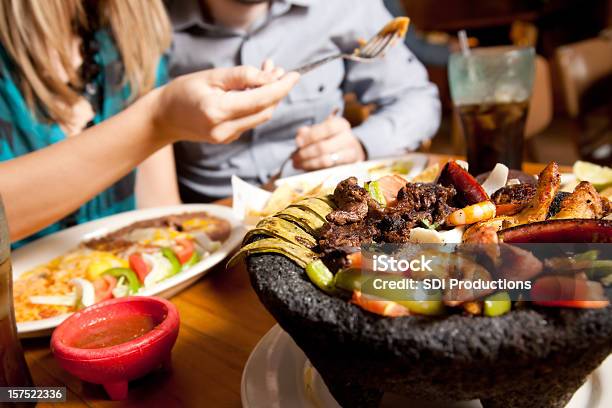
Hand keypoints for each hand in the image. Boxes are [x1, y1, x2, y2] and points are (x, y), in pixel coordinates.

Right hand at [152, 66, 299, 143]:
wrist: (164, 117)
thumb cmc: (184, 92)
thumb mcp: (212, 76)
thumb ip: (242, 76)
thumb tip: (270, 77)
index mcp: (218, 112)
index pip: (260, 100)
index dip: (281, 87)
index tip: (295, 75)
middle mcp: (225, 129)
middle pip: (265, 111)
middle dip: (277, 90)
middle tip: (278, 68)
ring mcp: (227, 137)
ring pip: (260, 116)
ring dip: (268, 96)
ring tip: (268, 72)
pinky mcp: (229, 139)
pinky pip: (250, 120)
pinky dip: (257, 104)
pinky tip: (254, 88)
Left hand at [292, 116, 365, 170]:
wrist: (348, 151)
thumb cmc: (329, 138)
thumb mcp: (319, 131)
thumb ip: (307, 132)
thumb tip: (299, 139)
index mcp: (340, 125)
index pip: (326, 128)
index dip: (310, 136)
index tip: (298, 143)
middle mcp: (348, 138)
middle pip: (323, 147)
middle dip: (305, 153)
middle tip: (294, 158)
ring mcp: (350, 154)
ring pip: (326, 161)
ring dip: (308, 163)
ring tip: (297, 164)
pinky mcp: (348, 168)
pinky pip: (329, 170)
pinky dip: (314, 170)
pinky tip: (305, 168)